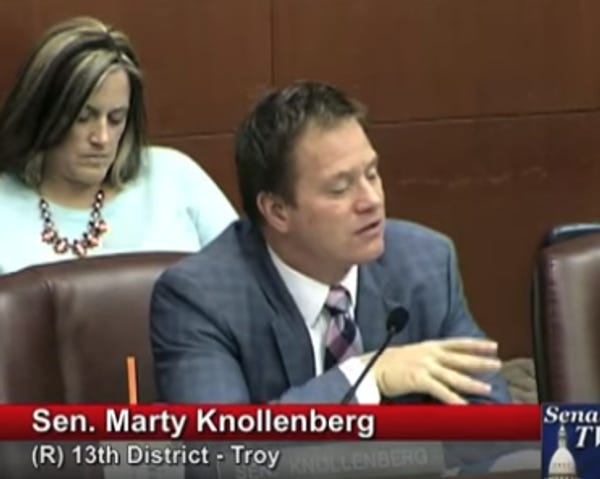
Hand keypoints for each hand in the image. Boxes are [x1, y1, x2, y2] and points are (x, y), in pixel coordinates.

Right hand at [362, 338, 501, 403]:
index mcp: (429, 346)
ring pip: (455, 376)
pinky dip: (454, 400)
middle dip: (481, 362)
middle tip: (497, 364)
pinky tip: (464, 406)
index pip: (458, 343)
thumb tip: (445, 365)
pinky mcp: (419, 379)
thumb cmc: (390, 363)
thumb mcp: (413, 354)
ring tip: (487, 388)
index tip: (492, 345)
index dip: (476, 344)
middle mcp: (429, 354)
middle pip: (461, 359)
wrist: (371, 368)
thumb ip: (429, 358)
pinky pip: (441, 391)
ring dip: (472, 383)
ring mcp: (425, 366)